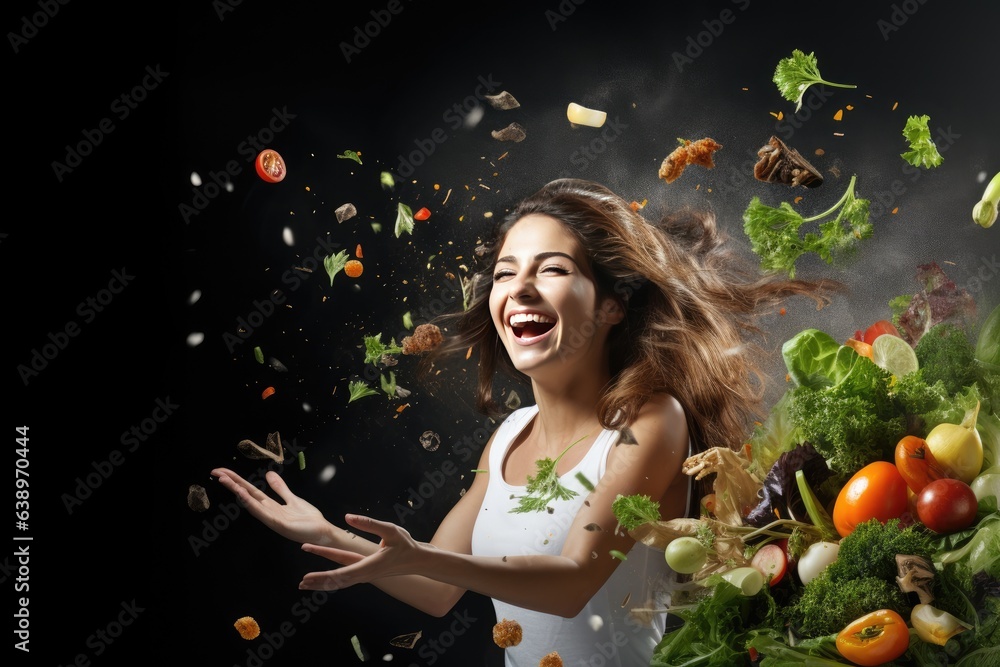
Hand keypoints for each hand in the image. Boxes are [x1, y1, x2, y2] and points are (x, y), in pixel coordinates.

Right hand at [211, 467, 333, 545]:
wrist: (322, 532)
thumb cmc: (308, 519)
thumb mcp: (292, 498)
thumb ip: (280, 488)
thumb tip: (268, 473)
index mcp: (270, 505)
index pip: (249, 490)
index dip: (236, 480)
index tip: (222, 471)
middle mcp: (267, 511)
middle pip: (246, 495)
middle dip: (231, 483)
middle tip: (216, 472)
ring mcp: (271, 518)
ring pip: (250, 503)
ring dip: (237, 491)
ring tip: (225, 480)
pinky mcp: (279, 523)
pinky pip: (262, 512)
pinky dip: (252, 503)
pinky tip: (244, 495)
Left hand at [298, 514, 423, 590]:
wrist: (418, 560)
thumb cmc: (406, 545)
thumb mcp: (390, 529)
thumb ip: (369, 523)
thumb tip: (347, 517)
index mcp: (369, 565)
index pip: (342, 572)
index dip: (323, 574)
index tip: (308, 576)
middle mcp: (365, 574)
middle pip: (338, 581)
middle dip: (318, 582)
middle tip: (300, 584)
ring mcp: (365, 576)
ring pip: (340, 582)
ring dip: (323, 583)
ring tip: (305, 584)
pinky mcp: (366, 573)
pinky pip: (345, 578)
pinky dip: (332, 580)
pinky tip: (323, 580)